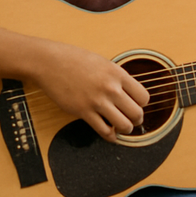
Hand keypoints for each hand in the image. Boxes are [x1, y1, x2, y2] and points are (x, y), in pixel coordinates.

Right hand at [34, 41, 149, 141]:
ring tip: (123, 128)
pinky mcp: (83, 112)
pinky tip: (110, 135)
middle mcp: (111, 88)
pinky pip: (103, 130)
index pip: (143, 97)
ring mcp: (97, 101)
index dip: (142, 104)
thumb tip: (127, 92)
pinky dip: (109, 136)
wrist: (52, 63)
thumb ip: (117, 78)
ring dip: (125, 129)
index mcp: (119, 75)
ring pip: (123, 125)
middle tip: (134, 120)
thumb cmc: (76, 60)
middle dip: (137, 120)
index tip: (138, 105)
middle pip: (136, 113)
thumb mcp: (104, 64)